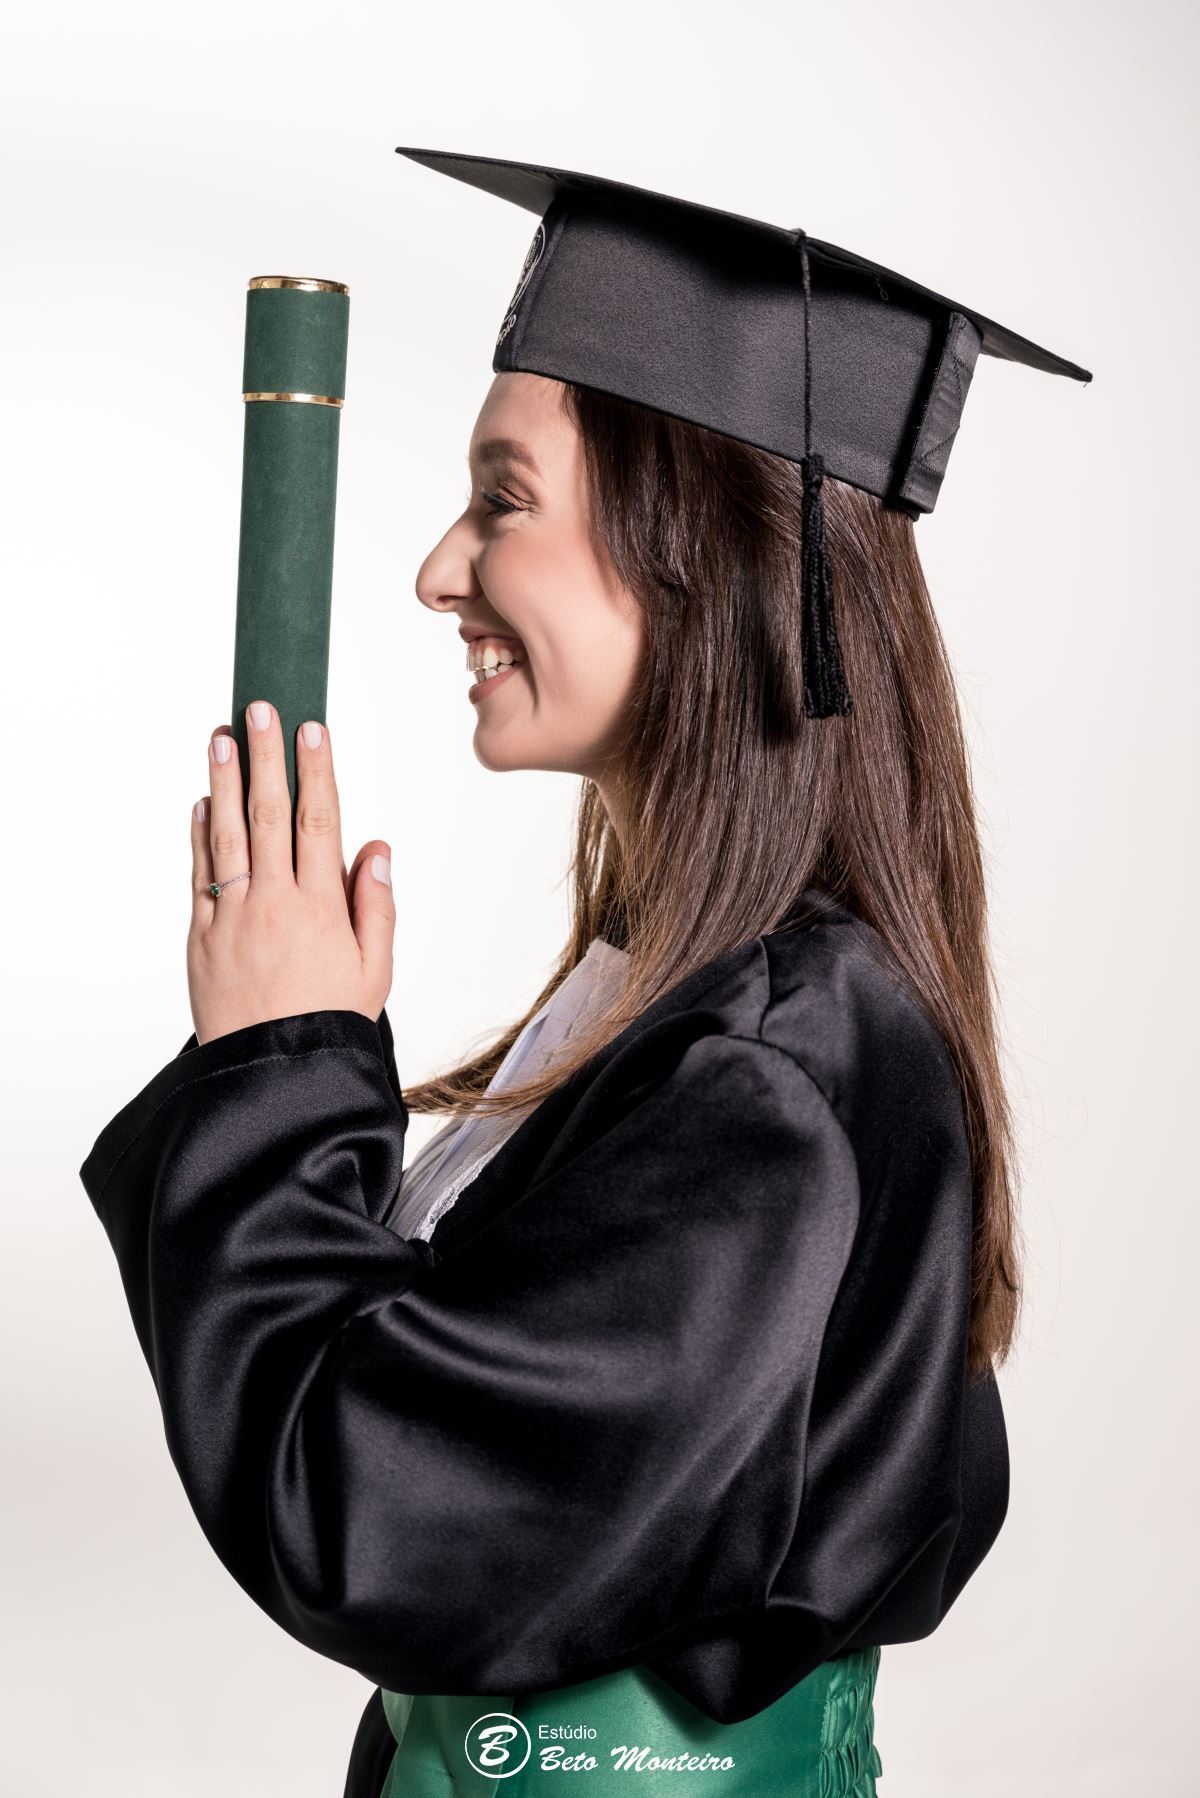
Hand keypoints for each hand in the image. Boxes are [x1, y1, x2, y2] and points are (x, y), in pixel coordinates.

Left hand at [188, 700, 393, 1046]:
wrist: (272, 1074)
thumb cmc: (330, 1021)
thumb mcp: (376, 969)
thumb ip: (376, 904)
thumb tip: (376, 846)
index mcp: (322, 908)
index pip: (319, 822)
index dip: (316, 771)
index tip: (312, 730)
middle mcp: (274, 903)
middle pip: (269, 814)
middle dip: (266, 756)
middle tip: (258, 708)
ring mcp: (232, 916)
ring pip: (227, 834)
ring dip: (224, 780)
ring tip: (221, 736)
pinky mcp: (201, 936)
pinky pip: (199, 874)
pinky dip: (200, 834)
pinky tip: (203, 801)